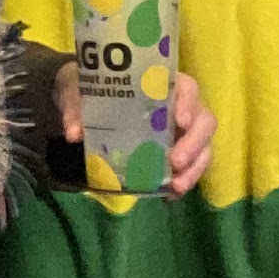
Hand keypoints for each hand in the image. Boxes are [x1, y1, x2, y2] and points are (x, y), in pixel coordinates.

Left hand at [49, 62, 215, 197]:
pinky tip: (170, 194)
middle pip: (204, 120)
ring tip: (176, 186)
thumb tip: (75, 133)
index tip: (180, 120)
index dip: (189, 103)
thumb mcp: (79, 92)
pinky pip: (192, 165)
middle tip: (175, 161)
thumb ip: (77, 109)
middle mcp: (180, 106)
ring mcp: (182, 130)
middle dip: (194, 143)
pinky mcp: (178, 151)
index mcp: (162, 83)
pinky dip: (185, 179)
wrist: (86, 102)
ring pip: (204, 146)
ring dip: (194, 167)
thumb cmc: (91, 90)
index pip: (187, 87)